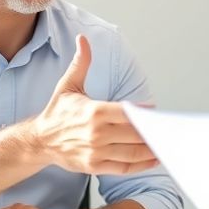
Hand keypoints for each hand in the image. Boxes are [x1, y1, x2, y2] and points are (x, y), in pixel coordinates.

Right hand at [27, 34, 160, 174]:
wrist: (40, 141)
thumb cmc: (57, 113)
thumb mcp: (68, 86)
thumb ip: (81, 64)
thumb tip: (83, 40)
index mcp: (94, 111)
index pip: (128, 112)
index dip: (144, 113)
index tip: (154, 112)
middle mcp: (97, 133)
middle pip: (135, 134)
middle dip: (153, 132)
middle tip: (169, 130)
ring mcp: (96, 151)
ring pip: (133, 152)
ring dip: (152, 150)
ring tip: (166, 145)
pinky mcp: (95, 166)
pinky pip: (124, 167)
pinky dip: (141, 165)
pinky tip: (153, 160)